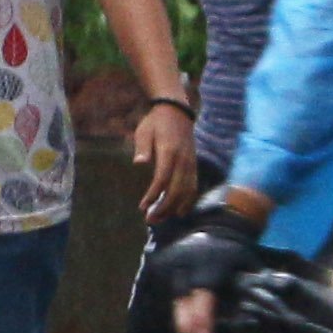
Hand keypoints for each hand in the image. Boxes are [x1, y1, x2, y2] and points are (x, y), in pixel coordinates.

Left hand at [130, 99, 195, 220]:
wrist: (177, 112)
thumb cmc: (155, 123)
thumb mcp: (143, 131)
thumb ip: (142, 148)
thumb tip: (139, 162)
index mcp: (169, 152)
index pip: (162, 179)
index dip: (153, 195)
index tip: (142, 207)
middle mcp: (183, 160)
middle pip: (176, 190)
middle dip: (164, 207)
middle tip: (150, 220)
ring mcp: (191, 163)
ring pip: (187, 191)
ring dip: (175, 207)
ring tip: (162, 219)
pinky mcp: (194, 165)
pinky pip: (193, 187)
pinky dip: (187, 201)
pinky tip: (179, 211)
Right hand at [151, 211, 258, 332]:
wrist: (212, 227)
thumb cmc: (236, 252)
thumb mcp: (251, 263)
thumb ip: (261, 281)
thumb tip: (282, 291)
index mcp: (209, 264)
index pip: (204, 297)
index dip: (203, 319)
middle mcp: (186, 263)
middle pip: (185, 301)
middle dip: (190, 327)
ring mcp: (171, 263)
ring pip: (175, 300)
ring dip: (183, 322)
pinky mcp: (161, 265)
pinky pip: (169, 293)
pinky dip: (178, 309)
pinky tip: (185, 328)